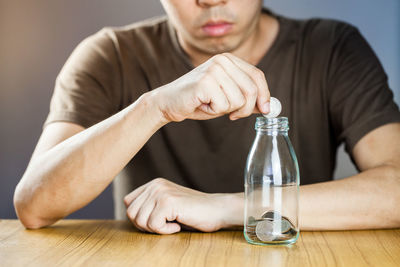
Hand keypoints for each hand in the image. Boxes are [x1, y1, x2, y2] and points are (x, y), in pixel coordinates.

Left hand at [124, 178, 232, 233]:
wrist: (217, 210)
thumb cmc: (194, 213)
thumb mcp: (167, 206)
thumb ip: (149, 206)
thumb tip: (130, 215)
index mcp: (154, 184)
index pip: (128, 203)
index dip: (139, 217)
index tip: (157, 221)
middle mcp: (155, 185)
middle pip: (131, 213)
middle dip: (146, 226)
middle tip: (165, 225)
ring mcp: (161, 192)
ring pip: (140, 221)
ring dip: (156, 229)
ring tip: (173, 223)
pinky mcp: (168, 202)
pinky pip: (153, 225)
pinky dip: (166, 231)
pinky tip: (178, 224)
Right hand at [152, 53, 269, 121]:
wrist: (168, 103)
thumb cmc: (198, 101)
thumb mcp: (226, 96)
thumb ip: (246, 97)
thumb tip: (269, 107)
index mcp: (229, 59)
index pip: (257, 75)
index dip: (265, 94)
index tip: (265, 110)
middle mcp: (222, 60)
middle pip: (251, 90)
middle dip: (246, 109)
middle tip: (233, 116)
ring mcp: (214, 70)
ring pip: (238, 100)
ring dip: (225, 110)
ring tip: (209, 104)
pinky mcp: (206, 82)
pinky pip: (224, 106)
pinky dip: (214, 112)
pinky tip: (202, 105)